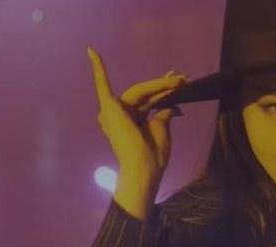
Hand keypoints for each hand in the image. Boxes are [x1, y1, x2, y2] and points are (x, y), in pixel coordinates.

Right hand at [87, 46, 187, 218]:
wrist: (145, 166)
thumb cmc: (153, 154)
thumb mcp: (161, 128)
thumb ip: (163, 112)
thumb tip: (172, 102)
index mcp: (131, 121)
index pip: (149, 99)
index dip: (164, 88)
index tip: (178, 79)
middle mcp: (119, 115)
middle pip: (145, 94)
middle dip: (165, 86)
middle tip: (183, 78)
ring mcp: (113, 111)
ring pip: (139, 91)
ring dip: (160, 85)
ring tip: (179, 80)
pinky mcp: (109, 108)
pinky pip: (102, 85)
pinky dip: (98, 69)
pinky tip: (92, 52)